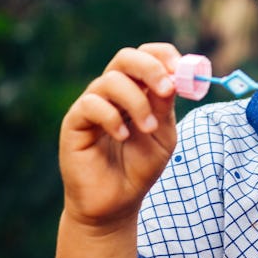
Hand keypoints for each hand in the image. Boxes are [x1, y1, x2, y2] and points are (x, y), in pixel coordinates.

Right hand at [58, 43, 179, 227]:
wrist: (116, 202)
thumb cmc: (140, 166)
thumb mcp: (163, 134)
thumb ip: (166, 107)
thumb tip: (173, 79)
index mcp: (138, 88)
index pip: (148, 54)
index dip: (164, 56)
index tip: (182, 71)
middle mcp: (114, 90)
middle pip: (127, 57)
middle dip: (151, 68)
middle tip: (167, 89)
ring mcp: (93, 104)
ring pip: (111, 80)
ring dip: (137, 102)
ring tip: (149, 128)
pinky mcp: (75, 122)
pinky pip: (91, 104)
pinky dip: (112, 117)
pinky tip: (123, 137)